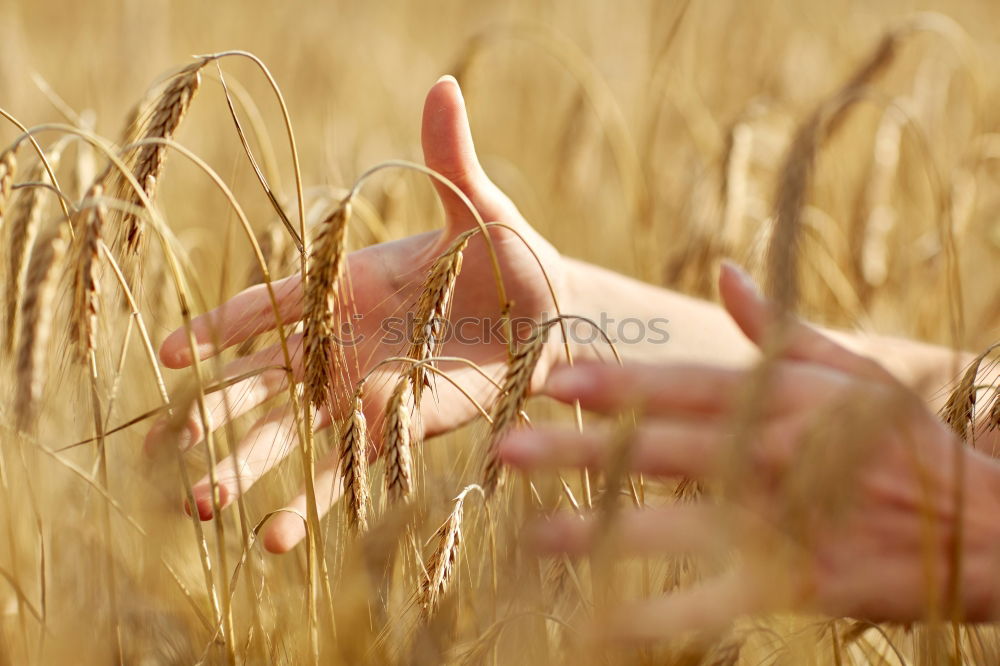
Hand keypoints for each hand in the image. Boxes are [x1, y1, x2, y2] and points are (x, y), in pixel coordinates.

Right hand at [145, 76, 565, 551]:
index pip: (271, 304)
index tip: (168, 352)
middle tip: (173, 440)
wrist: (552, 316)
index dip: (220, 325)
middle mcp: (345, 340)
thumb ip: (450, 157)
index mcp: (349, 281)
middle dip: (220, 408)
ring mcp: (366, 389)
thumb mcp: (481, 207)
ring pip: (295, 432)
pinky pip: (349, 471)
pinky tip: (276, 540)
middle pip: (267, 377)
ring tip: (206, 502)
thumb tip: (444, 84)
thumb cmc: (511, 256)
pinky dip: (313, 504)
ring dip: (251, 465)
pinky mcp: (399, 430)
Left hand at [500, 262, 999, 638]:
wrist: (984, 528)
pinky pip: (712, 603)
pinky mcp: (792, 586)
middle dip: (582, 450)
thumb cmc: (908, 442)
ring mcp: (780, 524)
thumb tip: (725, 269)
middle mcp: (772, 458)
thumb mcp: (853, 370)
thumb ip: (780, 326)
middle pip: (662, 451)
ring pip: (677, 526)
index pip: (684, 386)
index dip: (618, 383)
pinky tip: (599, 623)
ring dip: (603, 530)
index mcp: (782, 400)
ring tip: (534, 533)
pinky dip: (656, 616)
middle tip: (508, 449)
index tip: (554, 379)